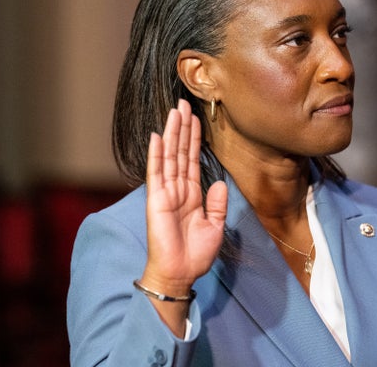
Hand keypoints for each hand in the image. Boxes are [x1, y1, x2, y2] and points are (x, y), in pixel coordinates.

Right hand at [141, 99, 227, 295]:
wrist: (180, 273)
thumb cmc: (195, 254)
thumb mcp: (215, 226)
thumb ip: (217, 204)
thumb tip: (220, 183)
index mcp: (192, 194)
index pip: (193, 159)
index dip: (195, 138)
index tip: (196, 118)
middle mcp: (178, 189)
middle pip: (180, 151)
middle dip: (182, 127)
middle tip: (183, 103)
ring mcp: (166, 192)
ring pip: (170, 156)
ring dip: (172, 133)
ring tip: (174, 111)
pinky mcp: (157, 200)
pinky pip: (157, 173)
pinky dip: (157, 154)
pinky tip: (157, 136)